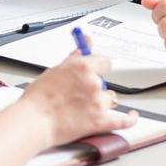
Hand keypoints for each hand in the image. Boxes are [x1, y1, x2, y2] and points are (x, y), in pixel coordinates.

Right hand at [19, 52, 137, 145]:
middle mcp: (93, 82)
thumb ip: (74, 57)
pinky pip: (123, 120)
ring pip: (110, 99)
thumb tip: (85, 43)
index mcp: (82, 66)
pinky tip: (132, 115)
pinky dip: (130, 118)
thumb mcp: (54, 70)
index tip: (96, 69)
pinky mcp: (100, 121)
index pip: (104, 61)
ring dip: (102, 102)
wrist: (34, 121)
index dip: (99, 66)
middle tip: (80, 93)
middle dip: (96, 86)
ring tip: (84, 107)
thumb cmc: (38, 98)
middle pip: (105, 81)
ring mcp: (98, 102)